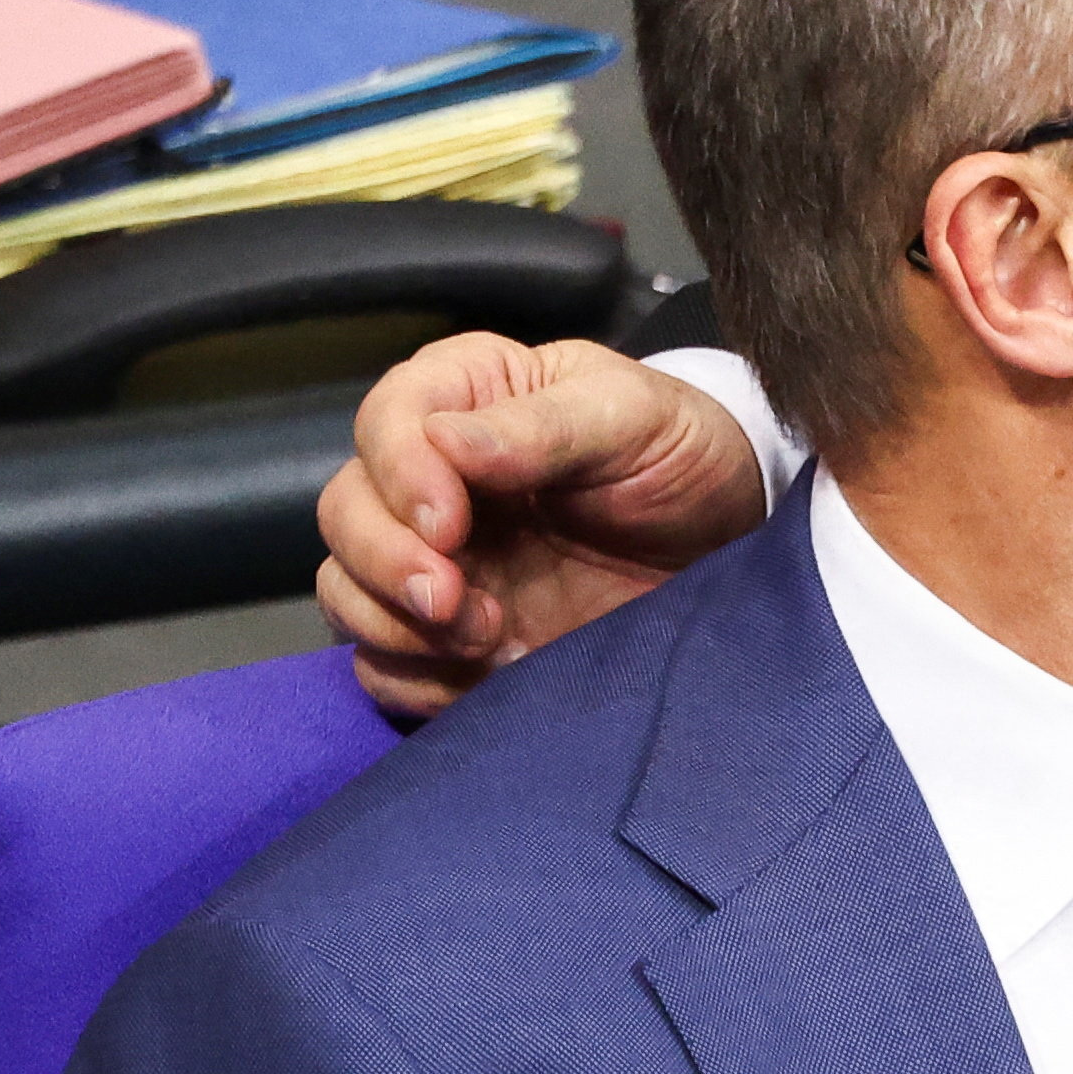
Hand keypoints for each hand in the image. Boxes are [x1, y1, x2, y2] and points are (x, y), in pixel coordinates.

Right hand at [309, 334, 769, 721]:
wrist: (728, 543)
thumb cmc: (681, 455)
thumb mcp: (634, 419)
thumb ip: (544, 429)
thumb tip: (445, 444)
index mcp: (467, 396)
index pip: (385, 421)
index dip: (400, 475)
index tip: (449, 525)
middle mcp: (430, 477)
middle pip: (344, 513)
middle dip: (385, 562)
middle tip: (454, 602)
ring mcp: (436, 559)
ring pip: (345, 588)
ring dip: (395, 623)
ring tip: (487, 635)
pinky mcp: (449, 632)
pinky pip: (383, 664)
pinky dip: (412, 677)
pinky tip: (479, 674)